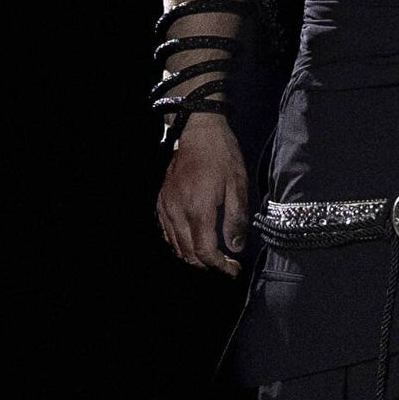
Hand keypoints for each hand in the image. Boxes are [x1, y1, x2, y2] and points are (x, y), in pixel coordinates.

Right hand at [157, 116, 250, 274]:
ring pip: (175, 245)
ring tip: (211, 259)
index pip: (204, 252)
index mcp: (198, 209)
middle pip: (187, 253)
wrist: (197, 130)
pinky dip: (178, 245)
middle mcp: (177, 211)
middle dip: (207, 266)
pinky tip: (192, 244)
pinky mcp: (161, 201)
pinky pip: (166, 232)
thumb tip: (235, 246)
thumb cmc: (220, 154)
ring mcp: (166, 206)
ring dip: (192, 257)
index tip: (233, 269)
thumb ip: (236, 219)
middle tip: (225, 266)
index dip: (219, 266)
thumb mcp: (237, 185)